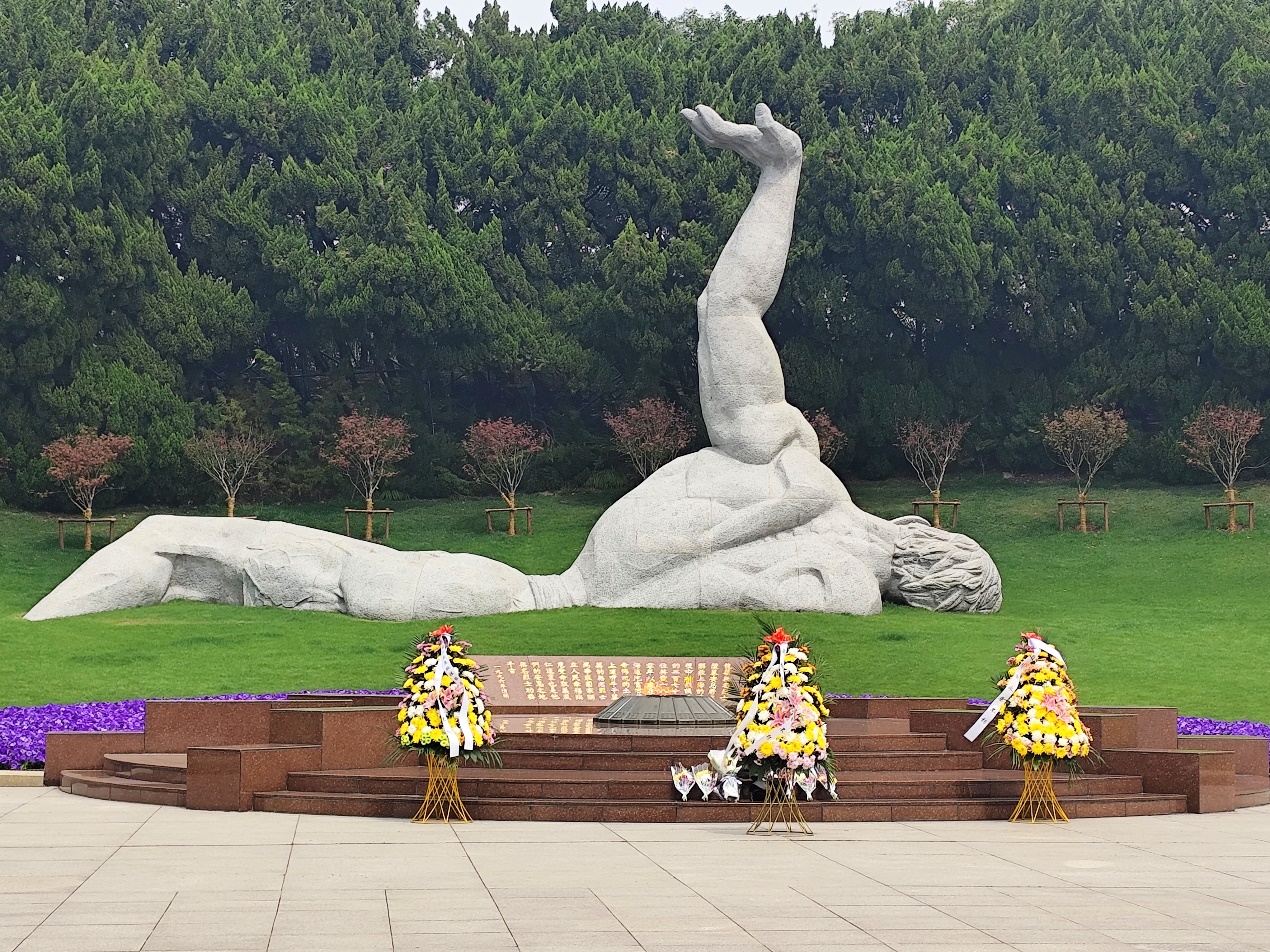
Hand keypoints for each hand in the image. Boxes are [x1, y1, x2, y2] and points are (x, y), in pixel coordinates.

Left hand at [680, 103, 802, 171]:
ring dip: (698, 127)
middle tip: (682, 112)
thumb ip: (770, 125)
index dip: (710, 120)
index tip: (699, 108)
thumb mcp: (783, 136)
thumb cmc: (786, 152)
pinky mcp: (738, 146)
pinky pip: (717, 139)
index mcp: (745, 138)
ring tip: (687, 116)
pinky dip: (707, 131)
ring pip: (712, 138)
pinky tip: (702, 126)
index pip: (722, 130)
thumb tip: (760, 108)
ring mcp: (736, 146)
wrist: (784, 170)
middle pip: (712, 134)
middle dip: (697, 123)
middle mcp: (737, 143)